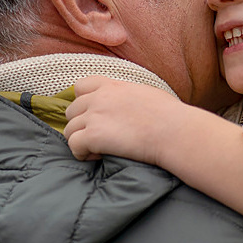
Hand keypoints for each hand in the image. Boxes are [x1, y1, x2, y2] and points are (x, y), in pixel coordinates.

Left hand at [64, 75, 181, 163]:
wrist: (173, 131)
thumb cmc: (169, 115)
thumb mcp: (147, 93)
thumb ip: (129, 95)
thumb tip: (129, 105)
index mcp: (112, 86)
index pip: (80, 86)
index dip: (82, 101)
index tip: (93, 114)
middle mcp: (99, 98)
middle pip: (72, 111)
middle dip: (81, 125)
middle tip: (98, 137)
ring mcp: (94, 116)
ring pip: (69, 130)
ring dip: (80, 141)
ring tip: (98, 150)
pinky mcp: (93, 136)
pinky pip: (73, 146)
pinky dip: (81, 154)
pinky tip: (97, 156)